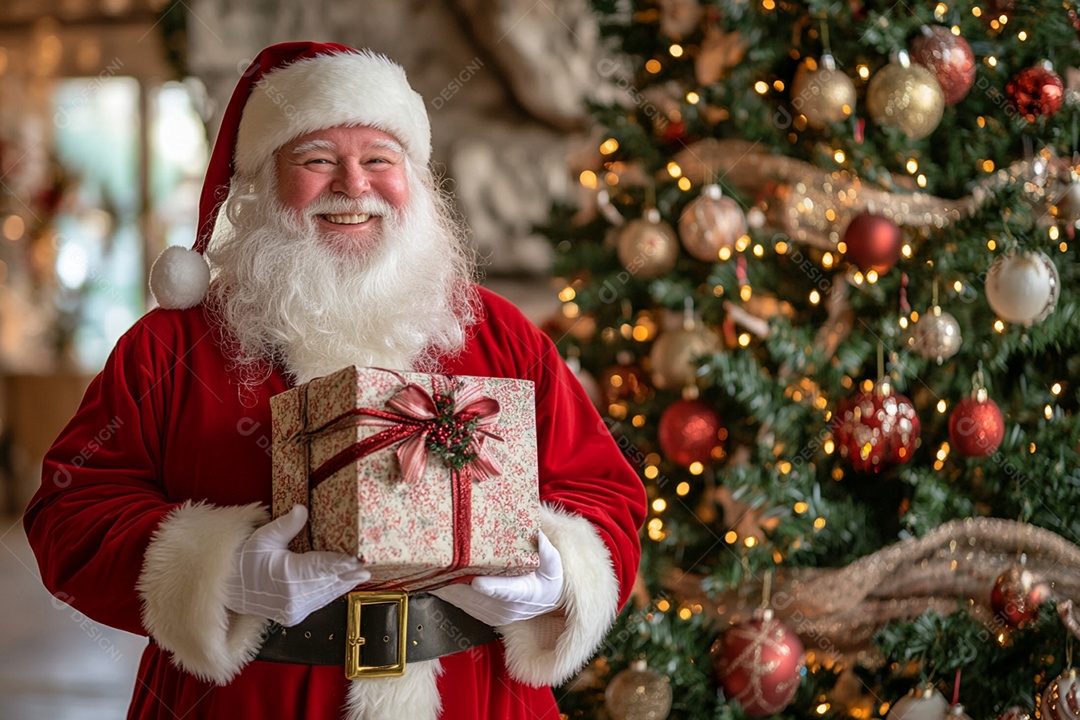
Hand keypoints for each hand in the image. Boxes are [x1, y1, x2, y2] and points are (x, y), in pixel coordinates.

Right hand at [223, 505, 369, 625]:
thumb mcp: (263, 538)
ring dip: (343, 585)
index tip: (358, 560)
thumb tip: (302, 509)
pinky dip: (330, 594)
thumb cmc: (246, 560)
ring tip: (360, 576)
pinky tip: (342, 586)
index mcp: (287, 577)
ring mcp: (294, 610)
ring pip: (325, 595)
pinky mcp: (293, 617)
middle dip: (348, 575)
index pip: (320, 568)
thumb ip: (286, 525)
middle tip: (367, 569)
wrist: (230, 588)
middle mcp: (293, 597)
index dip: (340, 564)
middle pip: (327, 583)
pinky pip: (318, 603)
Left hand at [431, 530, 563, 625]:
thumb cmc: (549, 578)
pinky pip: (461, 604)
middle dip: (455, 581)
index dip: (492, 587)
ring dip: (446, 587)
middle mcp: (507, 608)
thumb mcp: (554, 564)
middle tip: (436, 564)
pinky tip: (434, 580)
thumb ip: (546, 550)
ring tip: (427, 571)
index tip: (478, 582)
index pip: (508, 591)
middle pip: (476, 596)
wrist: (547, 602)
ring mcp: (494, 614)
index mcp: (525, 593)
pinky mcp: (483, 616)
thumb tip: (537, 533)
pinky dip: (448, 592)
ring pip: (464, 601)